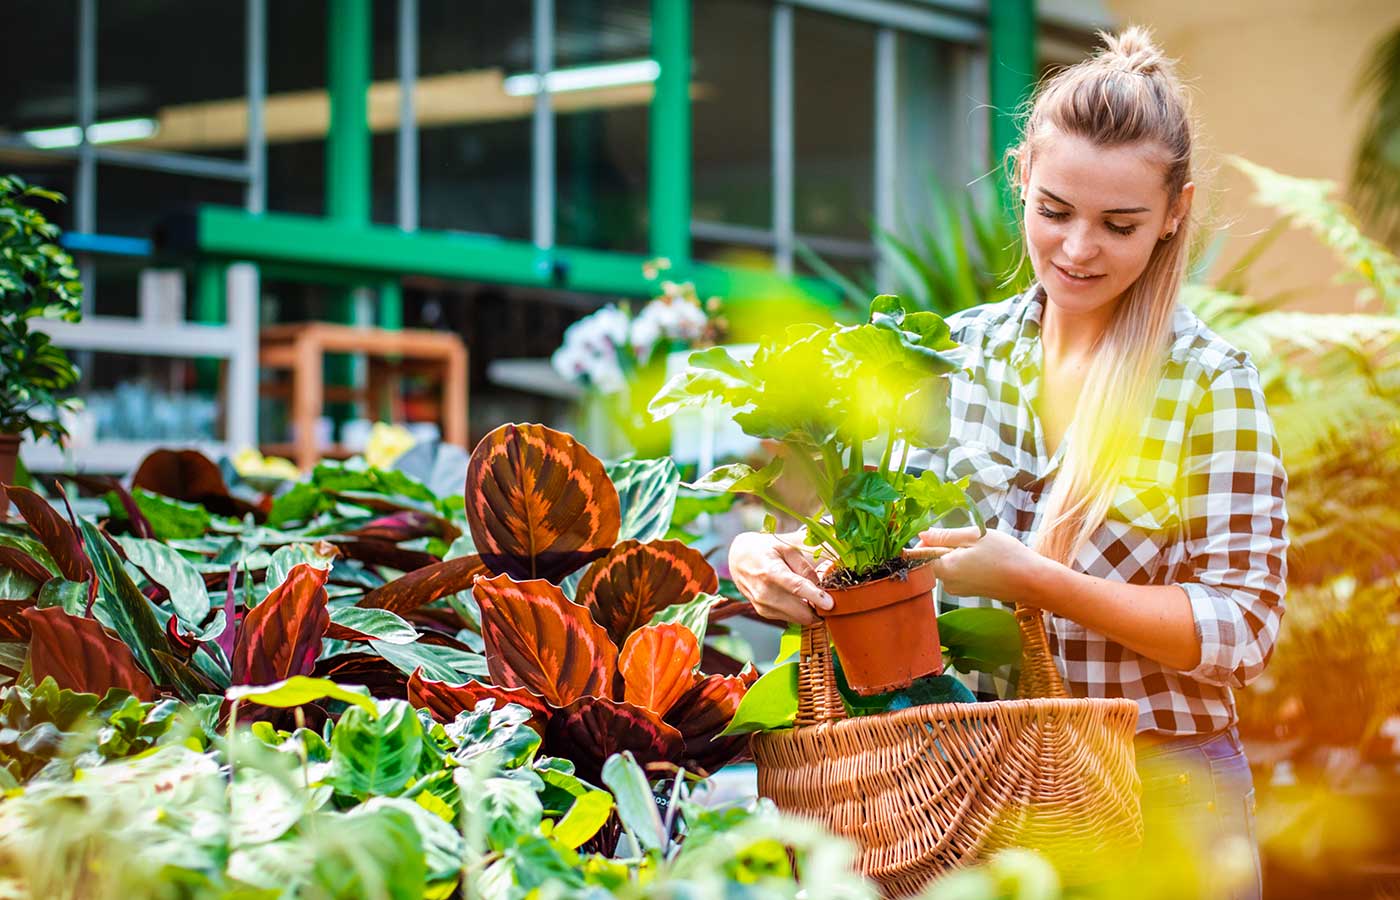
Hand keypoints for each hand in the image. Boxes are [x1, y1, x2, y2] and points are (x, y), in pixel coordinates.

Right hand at [728, 530, 833, 624]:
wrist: (739, 559)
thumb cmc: (766, 550)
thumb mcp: (786, 548)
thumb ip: (804, 567)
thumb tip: (819, 586)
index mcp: (771, 572)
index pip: (796, 588)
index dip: (816, 597)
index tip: (831, 604)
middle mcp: (765, 592)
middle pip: (799, 611)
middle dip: (819, 610)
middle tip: (831, 602)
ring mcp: (763, 605)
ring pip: (797, 618)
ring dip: (810, 612)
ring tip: (816, 599)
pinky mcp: (763, 612)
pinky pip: (789, 618)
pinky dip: (799, 613)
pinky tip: (801, 600)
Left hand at [916, 526, 1045, 604]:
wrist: (1030, 580)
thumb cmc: (1004, 555)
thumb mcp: (973, 537)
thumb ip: (944, 536)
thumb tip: (921, 535)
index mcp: (945, 569)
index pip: (919, 556)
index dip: (926, 541)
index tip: (942, 532)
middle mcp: (948, 584)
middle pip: (934, 560)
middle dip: (946, 545)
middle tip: (968, 538)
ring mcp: (959, 590)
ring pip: (949, 565)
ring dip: (959, 553)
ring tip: (981, 549)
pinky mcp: (969, 591)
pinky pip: (959, 573)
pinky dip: (967, 563)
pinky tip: (985, 559)